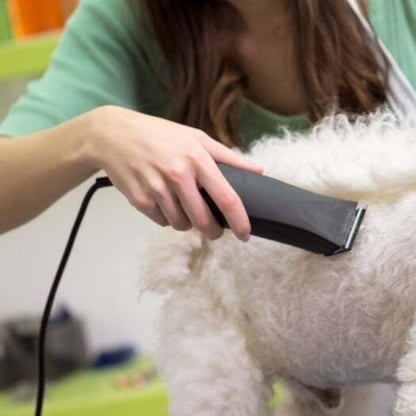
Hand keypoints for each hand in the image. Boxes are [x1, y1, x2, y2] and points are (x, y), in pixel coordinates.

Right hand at [82, 105, 262, 239]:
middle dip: (213, 231)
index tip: (245, 234)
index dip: (240, 221)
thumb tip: (259, 171)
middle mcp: (178, 175)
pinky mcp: (139, 200)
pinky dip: (166, 217)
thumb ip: (229, 157)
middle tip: (214, 229)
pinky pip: (162, 221)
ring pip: (182, 224)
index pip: (227, 198)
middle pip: (204, 220)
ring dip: (187, 222)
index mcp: (197, 159)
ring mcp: (157, 189)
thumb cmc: (159, 135)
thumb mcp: (196, 138)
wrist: (112, 134)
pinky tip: (163, 201)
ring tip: (183, 206)